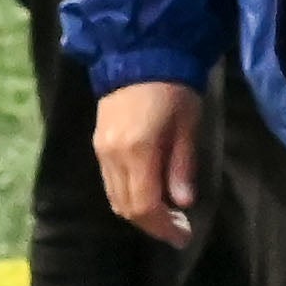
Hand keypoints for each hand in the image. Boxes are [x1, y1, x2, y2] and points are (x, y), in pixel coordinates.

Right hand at [92, 80, 203, 247]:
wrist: (140, 50)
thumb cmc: (173, 86)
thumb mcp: (188, 123)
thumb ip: (183, 165)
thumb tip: (183, 203)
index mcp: (137, 151)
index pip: (144, 206)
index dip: (164, 227)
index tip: (184, 235)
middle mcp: (112, 155)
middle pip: (125, 207)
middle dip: (151, 224)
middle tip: (177, 228)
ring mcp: (101, 148)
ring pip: (115, 197)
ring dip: (138, 211)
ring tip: (165, 213)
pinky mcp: (98, 141)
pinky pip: (109, 181)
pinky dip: (127, 194)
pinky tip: (147, 189)